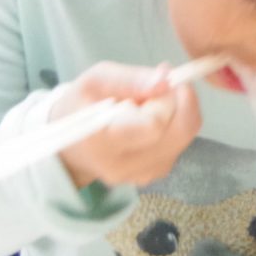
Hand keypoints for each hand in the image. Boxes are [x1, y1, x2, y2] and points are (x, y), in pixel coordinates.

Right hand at [52, 62, 201, 188]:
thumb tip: (165, 79)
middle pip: (180, 133)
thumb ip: (130, 79)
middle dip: (182, 102)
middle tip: (166, 86)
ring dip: (178, 113)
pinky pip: (180, 146)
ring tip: (153, 103)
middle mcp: (123, 166)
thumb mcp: (95, 81)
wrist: (70, 145)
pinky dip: (175, 127)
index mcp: (101, 142)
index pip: (154, 125)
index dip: (165, 98)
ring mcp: (140, 175)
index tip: (160, 80)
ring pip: (184, 138)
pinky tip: (154, 120)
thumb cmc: (81, 106)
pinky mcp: (152, 175)